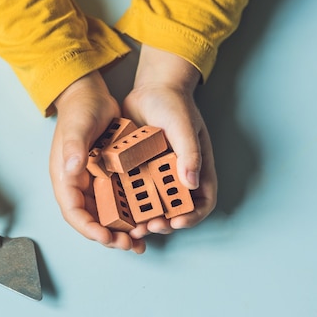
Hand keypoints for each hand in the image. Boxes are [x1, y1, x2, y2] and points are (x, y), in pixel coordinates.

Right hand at [50, 71, 146, 253]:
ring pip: (107, 216)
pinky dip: (131, 215)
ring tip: (139, 243)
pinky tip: (146, 222)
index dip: (89, 228)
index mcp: (65, 177)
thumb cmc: (80, 109)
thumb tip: (71, 171)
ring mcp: (94, 183)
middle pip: (91, 220)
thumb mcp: (77, 127)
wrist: (91, 95)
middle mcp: (79, 185)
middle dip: (109, 237)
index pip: (73, 212)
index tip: (107, 237)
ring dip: (122, 231)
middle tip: (129, 245)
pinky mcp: (109, 178)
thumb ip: (73, 148)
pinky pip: (119, 202)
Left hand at [122, 45, 217, 238]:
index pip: (202, 202)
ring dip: (143, 220)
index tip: (176, 222)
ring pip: (152, 207)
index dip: (192, 216)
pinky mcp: (138, 172)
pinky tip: (114, 209)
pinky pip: (133, 193)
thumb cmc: (174, 104)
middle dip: (163, 223)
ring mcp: (157, 176)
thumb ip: (189, 153)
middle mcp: (177, 178)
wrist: (150, 89)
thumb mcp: (184, 126)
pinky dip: (126, 204)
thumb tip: (191, 184)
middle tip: (148, 227)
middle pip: (175, 211)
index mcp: (196, 169)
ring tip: (130, 227)